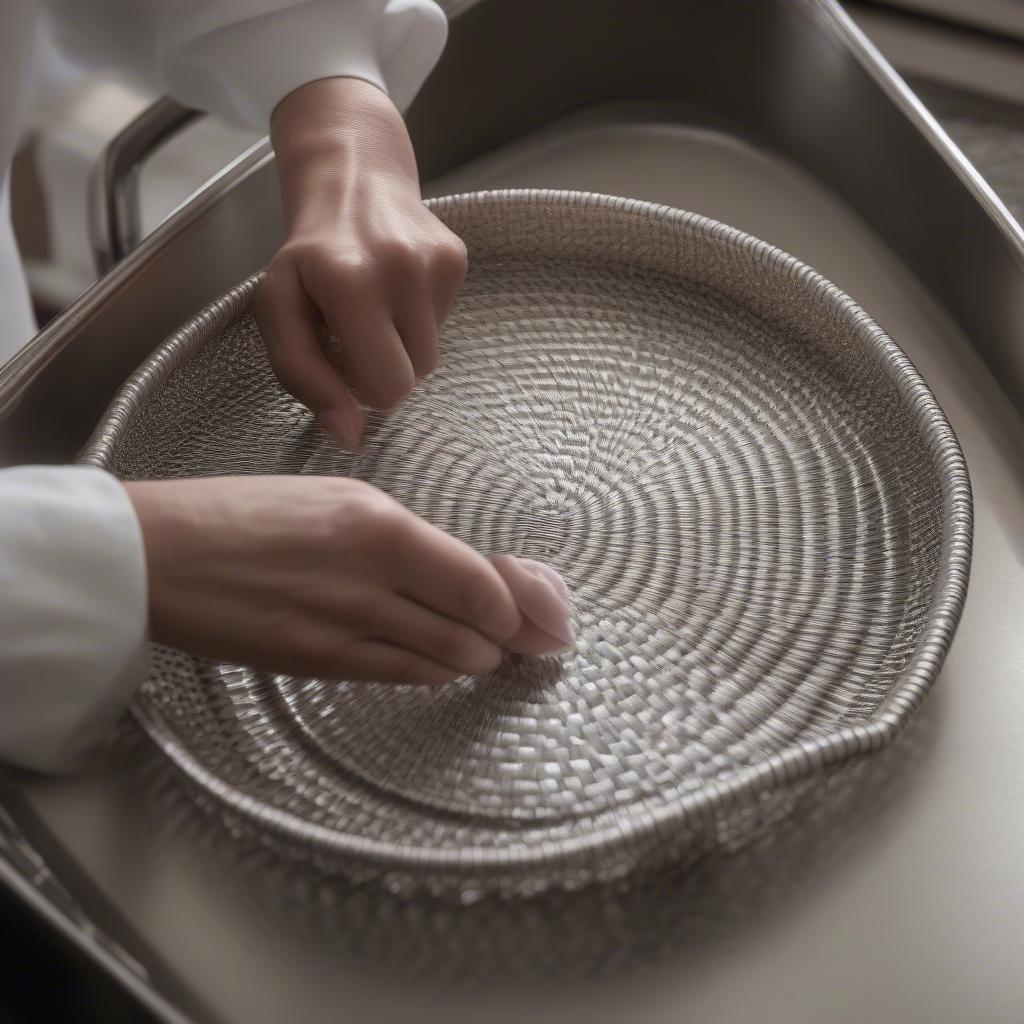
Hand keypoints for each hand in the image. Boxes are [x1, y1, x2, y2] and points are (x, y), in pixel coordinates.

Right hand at [125, 476, 528, 682]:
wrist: (161, 556)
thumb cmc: (244, 512)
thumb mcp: (337, 500)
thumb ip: (404, 539)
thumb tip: (459, 572)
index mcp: (380, 526)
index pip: (480, 583)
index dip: (517, 608)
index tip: (532, 614)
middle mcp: (372, 581)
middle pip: (471, 630)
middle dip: (505, 640)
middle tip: (520, 640)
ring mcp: (345, 631)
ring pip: (441, 662)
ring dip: (472, 660)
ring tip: (483, 652)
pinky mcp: (319, 665)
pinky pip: (397, 676)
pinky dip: (429, 672)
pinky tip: (436, 663)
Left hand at [255, 78, 466, 448]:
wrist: (349, 179)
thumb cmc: (307, 257)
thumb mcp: (278, 311)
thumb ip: (305, 378)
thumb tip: (349, 436)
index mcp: (350, 281)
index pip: (385, 389)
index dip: (359, 387)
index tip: (338, 356)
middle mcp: (402, 267)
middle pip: (413, 380)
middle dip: (382, 371)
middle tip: (354, 335)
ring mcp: (437, 261)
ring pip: (431, 358)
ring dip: (400, 346)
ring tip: (374, 308)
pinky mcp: (458, 259)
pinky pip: (443, 325)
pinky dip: (418, 318)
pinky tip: (395, 288)